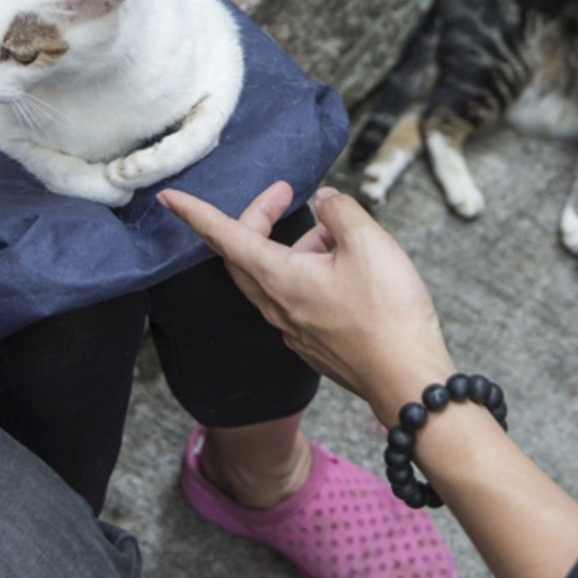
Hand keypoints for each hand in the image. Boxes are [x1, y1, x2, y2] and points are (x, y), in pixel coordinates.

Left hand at [159, 182, 456, 424]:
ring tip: (341, 236)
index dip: (195, 213)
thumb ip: (341, 212)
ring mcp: (294, 329)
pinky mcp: (314, 344)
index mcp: (279, 279)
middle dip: (258, 219)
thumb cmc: (388, 316)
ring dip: (298, 247)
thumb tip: (326, 202)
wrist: (408, 382)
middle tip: (284, 195)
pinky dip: (311, 273)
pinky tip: (349, 270)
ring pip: (276, 276)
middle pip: (246, 255)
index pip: (224, 237)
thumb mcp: (369, 243)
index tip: (169, 198)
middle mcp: (277, 307)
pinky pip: (297, 298)